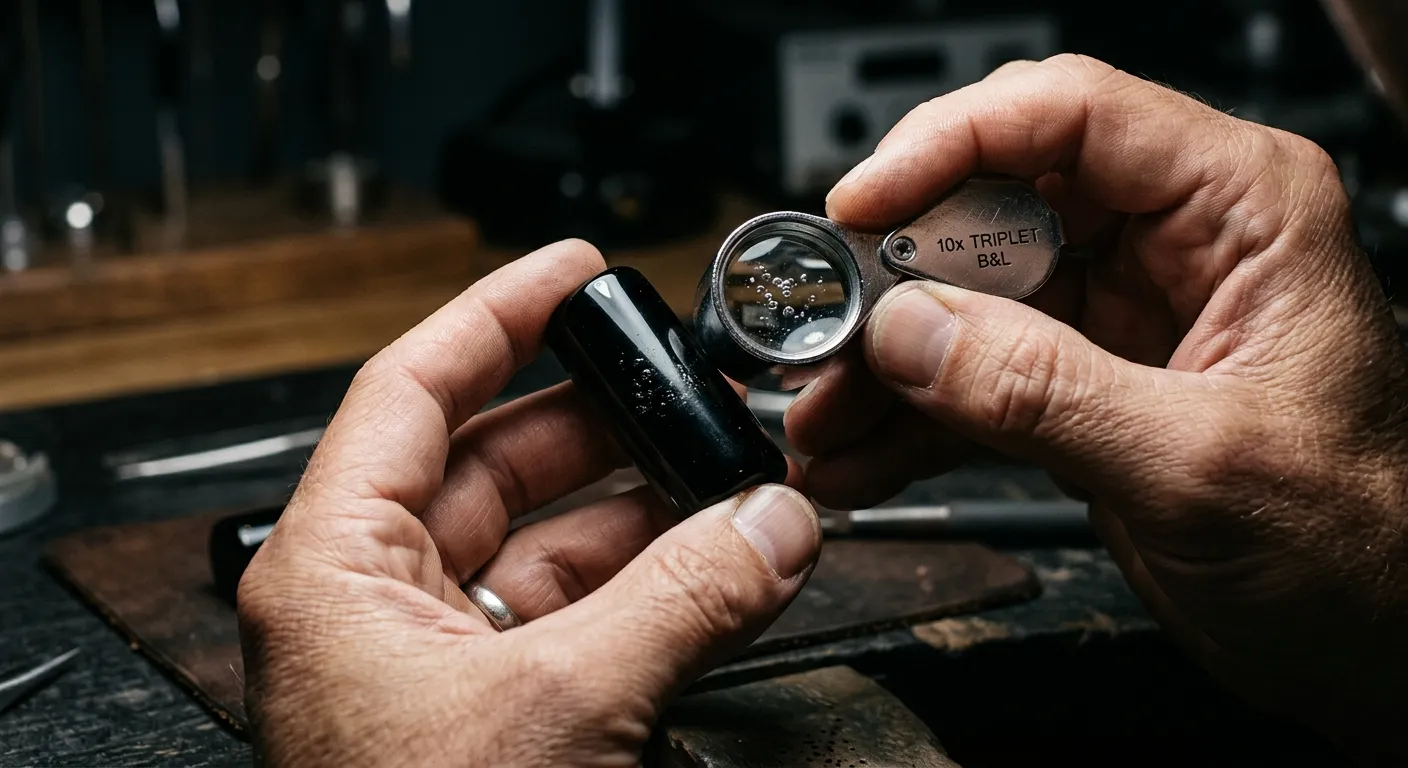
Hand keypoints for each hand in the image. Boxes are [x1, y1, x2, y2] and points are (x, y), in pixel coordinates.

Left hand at [236, 241, 821, 766]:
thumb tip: (775, 524)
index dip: (495, 313)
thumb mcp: (560, 709)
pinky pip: (585, 615)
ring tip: (732, 472)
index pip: (412, 390)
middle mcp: (381, 603)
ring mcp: (446, 660)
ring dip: (647, 508)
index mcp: (337, 570)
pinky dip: (655, 585)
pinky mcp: (506, 714)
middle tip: (687, 381)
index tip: (571, 270)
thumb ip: (682, 600)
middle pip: (497, 460)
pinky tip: (722, 558)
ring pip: (553, 543)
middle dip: (603, 418)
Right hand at [786, 54, 1407, 759]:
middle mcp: (1171, 245)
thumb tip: (912, 331)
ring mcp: (1118, 317)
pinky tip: (860, 457)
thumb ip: (1046, 392)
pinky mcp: (1082, 388)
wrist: (1377, 644)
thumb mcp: (1200, 464)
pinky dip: (909, 420)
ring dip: (885, 361)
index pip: (1069, 118)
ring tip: (824, 418)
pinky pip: (971, 380)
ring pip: (965, 300)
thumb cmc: (1363, 545)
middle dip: (894, 274)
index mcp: (1238, 211)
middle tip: (823, 330)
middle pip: (995, 207)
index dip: (949, 146)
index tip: (863, 207)